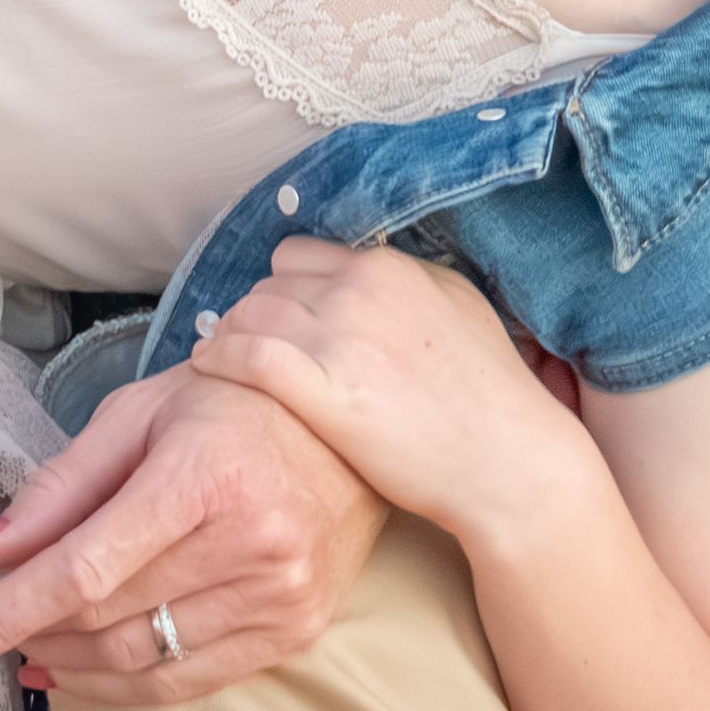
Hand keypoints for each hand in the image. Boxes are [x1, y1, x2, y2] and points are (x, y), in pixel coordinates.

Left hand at [0, 360, 383, 705]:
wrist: (352, 415)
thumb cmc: (239, 400)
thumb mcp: (143, 412)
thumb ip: (60, 485)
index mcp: (204, 474)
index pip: (82, 569)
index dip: (1, 614)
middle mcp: (248, 542)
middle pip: (102, 618)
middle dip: (20, 630)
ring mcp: (278, 593)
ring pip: (138, 659)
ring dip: (63, 661)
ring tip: (23, 642)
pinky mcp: (295, 628)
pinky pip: (186, 680)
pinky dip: (119, 683)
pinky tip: (75, 668)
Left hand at [190, 239, 587, 541]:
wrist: (503, 455)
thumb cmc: (488, 389)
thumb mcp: (455, 305)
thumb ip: (403, 284)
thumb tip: (364, 280)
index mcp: (387, 267)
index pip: (300, 255)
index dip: (283, 286)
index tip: (277, 315)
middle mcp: (358, 290)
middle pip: (270, 283)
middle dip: (254, 312)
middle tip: (245, 344)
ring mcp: (339, 338)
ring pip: (250, 313)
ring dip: (230, 334)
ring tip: (220, 358)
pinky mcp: (323, 392)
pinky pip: (247, 356)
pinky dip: (218, 357)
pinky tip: (205, 370)